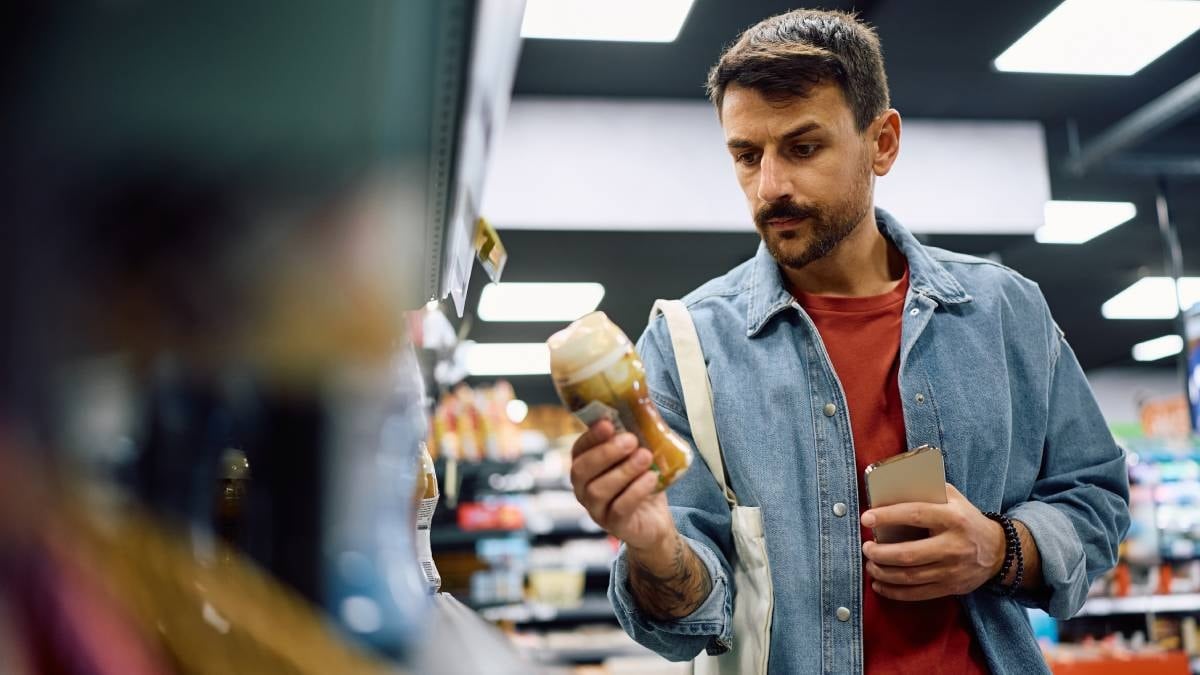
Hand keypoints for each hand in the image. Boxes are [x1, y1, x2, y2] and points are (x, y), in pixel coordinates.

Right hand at [570, 420, 674, 551]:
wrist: (654, 520)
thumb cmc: (640, 482)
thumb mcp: (636, 457)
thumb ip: (633, 438)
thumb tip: (641, 408)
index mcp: (585, 468)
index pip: (578, 450)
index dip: (591, 437)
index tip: (608, 423)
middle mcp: (583, 489)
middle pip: (581, 470)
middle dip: (606, 453)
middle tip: (631, 440)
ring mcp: (596, 510)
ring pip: (599, 490)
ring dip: (624, 471)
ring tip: (645, 457)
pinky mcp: (614, 526)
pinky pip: (619, 508)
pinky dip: (636, 491)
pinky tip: (652, 478)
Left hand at [860, 483, 1004, 600]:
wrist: (998, 551)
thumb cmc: (966, 519)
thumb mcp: (954, 498)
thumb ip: (928, 489)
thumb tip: (893, 484)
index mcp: (952, 518)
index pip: (915, 515)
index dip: (888, 516)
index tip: (866, 518)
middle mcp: (953, 546)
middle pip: (909, 554)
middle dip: (880, 553)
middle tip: (865, 548)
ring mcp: (952, 570)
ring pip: (910, 577)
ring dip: (883, 573)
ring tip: (870, 564)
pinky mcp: (951, 587)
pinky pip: (918, 594)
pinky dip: (895, 592)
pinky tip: (880, 584)